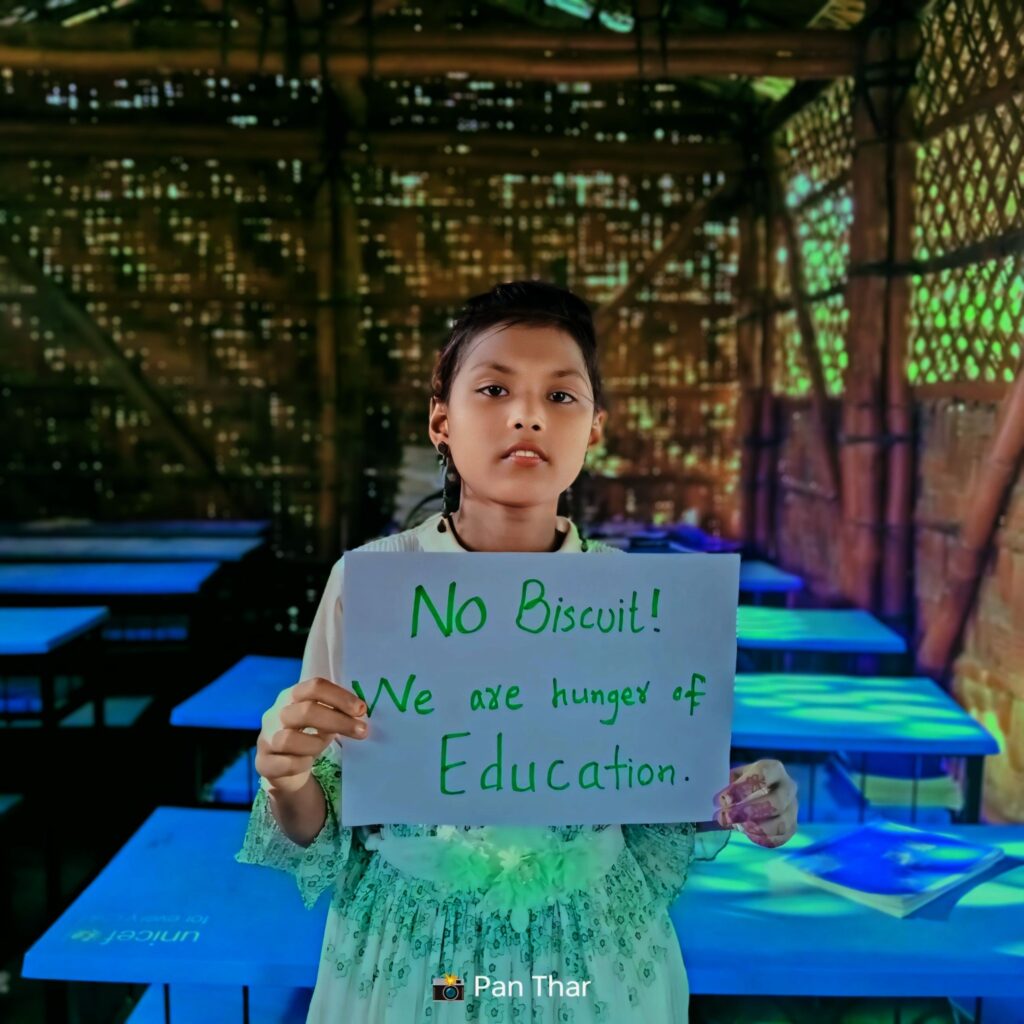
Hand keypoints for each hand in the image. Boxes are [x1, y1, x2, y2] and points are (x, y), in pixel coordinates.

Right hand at [255, 676, 369, 793]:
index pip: (314, 686)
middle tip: (362, 731)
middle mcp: (275, 713)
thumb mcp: (322, 719)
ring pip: (290, 739)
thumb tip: (361, 712)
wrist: (285, 769)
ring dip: (316, 743)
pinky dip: (302, 764)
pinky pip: (286, 764)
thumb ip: (337, 712)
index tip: (361, 709)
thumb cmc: (308, 736)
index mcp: (291, 696)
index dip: (340, 696)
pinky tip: (308, 763)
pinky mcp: (264, 763)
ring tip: (326, 746)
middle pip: (305, 710)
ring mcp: (266, 738)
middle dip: (338, 721)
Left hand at [712, 759, 797, 847]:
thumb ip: (729, 786)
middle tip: (726, 817)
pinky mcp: (792, 827)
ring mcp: (793, 808)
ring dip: (756, 828)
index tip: (724, 799)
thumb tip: (720, 802)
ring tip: (737, 826)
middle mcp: (788, 787)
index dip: (743, 788)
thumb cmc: (744, 782)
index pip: (763, 775)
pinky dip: (762, 838)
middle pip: (775, 802)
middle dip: (748, 812)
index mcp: (774, 769)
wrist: (760, 792)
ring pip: (781, 823)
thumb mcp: (736, 776)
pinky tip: (747, 833)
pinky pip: (780, 837)